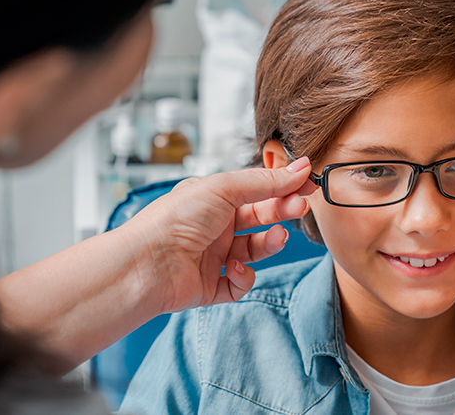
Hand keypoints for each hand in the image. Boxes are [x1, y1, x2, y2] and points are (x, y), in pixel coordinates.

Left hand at [121, 157, 314, 314]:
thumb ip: (264, 181)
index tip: (308, 185)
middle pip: (259, 218)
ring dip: (269, 243)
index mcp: (213, 198)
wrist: (147, 264)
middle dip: (282, 212)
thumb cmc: (176, 219)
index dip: (282, 188)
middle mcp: (213, 226)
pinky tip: (231, 268)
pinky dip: (242, 276)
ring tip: (277, 238)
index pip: (256, 190)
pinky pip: (240, 282)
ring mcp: (213, 256)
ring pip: (254, 251)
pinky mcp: (211, 286)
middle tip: (300, 208)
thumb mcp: (224, 188)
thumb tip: (299, 168)